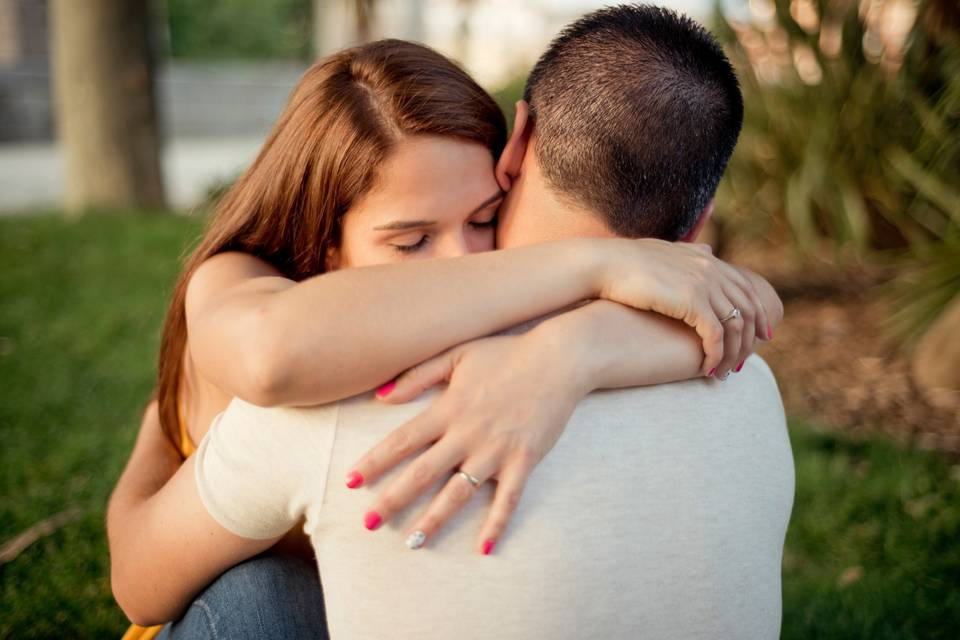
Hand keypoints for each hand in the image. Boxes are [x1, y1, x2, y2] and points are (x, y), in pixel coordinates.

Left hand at [344, 333, 583, 553]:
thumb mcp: (457, 354)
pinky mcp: (524, 460)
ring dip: (433, 520)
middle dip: (392, 500)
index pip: (402, 440)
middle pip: (422, 473)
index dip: (374, 462)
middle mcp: (467, 434)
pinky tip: (484, 548)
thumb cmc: (506, 354)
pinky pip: (508, 499)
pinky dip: (496, 524)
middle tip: (368, 524)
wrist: (559, 358)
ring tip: (413, 542)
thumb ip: (418, 375)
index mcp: (448, 409)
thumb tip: (381, 396)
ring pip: (458, 493)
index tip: (351, 481)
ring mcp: (496, 450)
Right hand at [593, 238, 771, 376]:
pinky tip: (707, 369)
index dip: (757, 312)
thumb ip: (688, 252)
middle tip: (745, 362)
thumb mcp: (663, 251)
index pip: (745, 287)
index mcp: (705, 258)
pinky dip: (716, 355)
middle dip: (751, 338)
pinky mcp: (693, 302)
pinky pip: (716, 335)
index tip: (760, 334)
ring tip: (723, 372)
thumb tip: (706, 250)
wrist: (604, 264)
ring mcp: (704, 284)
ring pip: (735, 325)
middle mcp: (710, 269)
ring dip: (733, 353)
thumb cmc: (624, 263)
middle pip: (747, 308)